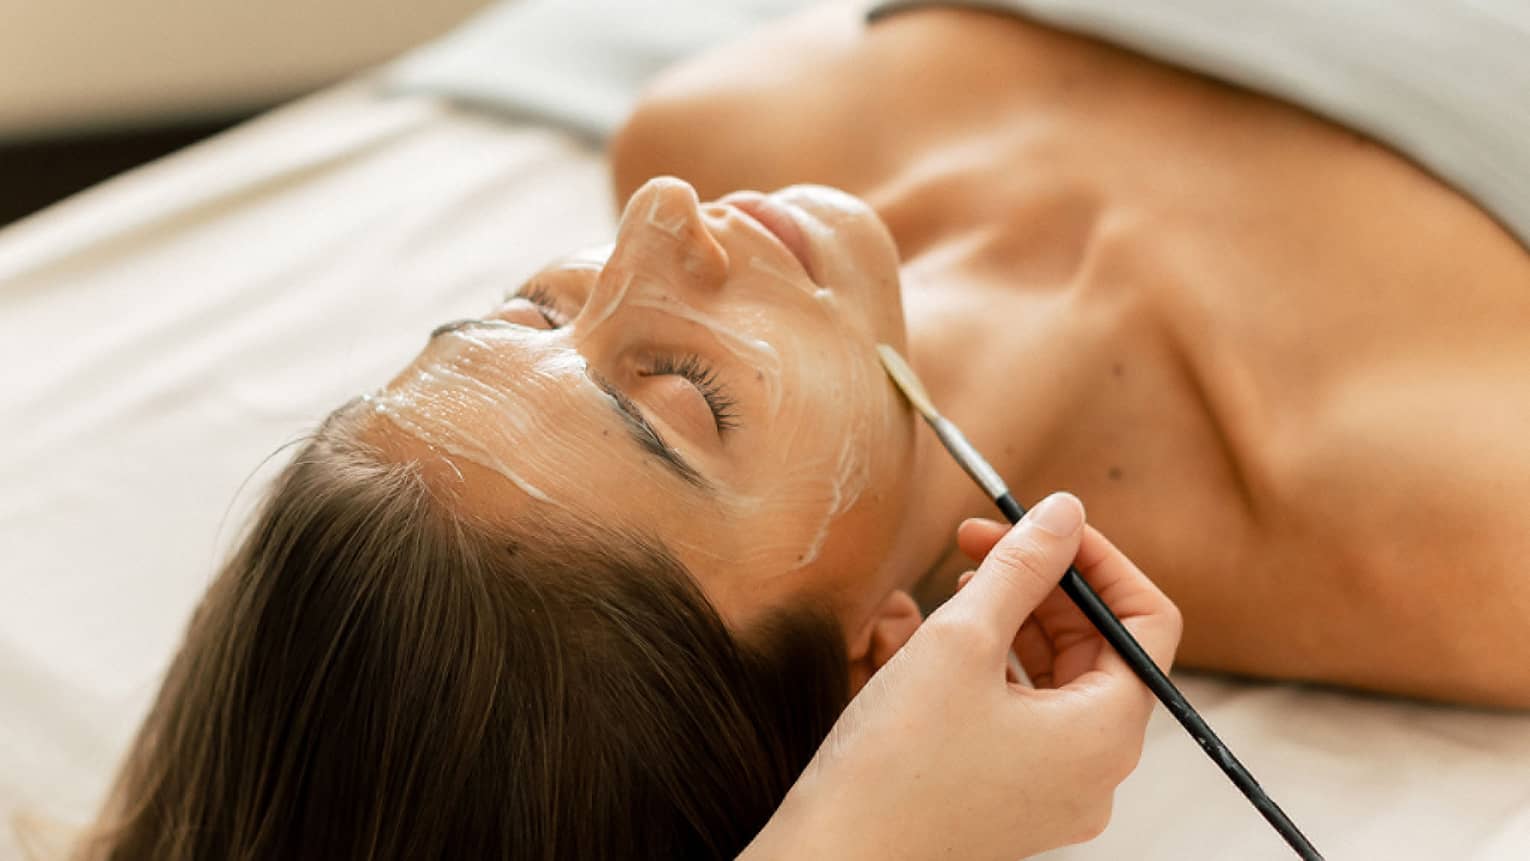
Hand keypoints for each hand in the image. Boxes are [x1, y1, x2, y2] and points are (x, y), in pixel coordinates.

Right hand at [742, 492, 1182, 860]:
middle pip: (1098, 647)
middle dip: (1043, 583)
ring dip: (1013, 620)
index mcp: (1107, 733)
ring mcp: (1056, 789)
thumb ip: (1023, 565)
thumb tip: (1065, 511)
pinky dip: (994, 667)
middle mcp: (1097, 769)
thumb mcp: (962, 639)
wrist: (835, 858)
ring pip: (1056, 678)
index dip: (1096, 559)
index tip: (1038, 524)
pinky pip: (1024, 714)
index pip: (1145, 620)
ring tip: (957, 585)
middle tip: (977, 541)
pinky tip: (943, 641)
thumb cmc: (895, 761)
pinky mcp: (1013, 797)